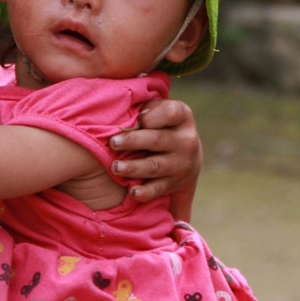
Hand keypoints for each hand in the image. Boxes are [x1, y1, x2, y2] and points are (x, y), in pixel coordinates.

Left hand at [109, 98, 201, 216]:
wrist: (185, 151)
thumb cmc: (161, 122)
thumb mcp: (160, 108)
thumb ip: (148, 108)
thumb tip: (137, 116)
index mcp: (182, 116)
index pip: (171, 112)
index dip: (154, 116)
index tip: (138, 119)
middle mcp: (186, 140)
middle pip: (157, 140)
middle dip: (134, 141)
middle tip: (113, 142)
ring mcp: (182, 164)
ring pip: (155, 166)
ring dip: (134, 168)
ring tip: (116, 167)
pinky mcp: (175, 183)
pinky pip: (159, 189)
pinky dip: (146, 192)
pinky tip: (132, 192)